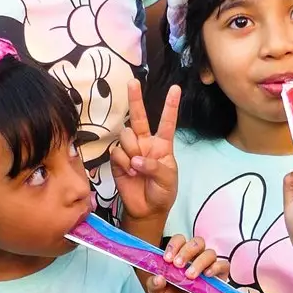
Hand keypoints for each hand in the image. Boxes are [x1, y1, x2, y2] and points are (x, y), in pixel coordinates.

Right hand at [110, 81, 179, 223]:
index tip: (175, 88)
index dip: (170, 106)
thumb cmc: (162, 192)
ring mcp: (130, 150)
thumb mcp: (168, 179)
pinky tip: (129, 172)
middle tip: (132, 82)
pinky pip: (117, 152)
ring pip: (126, 135)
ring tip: (137, 166)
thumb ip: (155, 166)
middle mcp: (145, 143)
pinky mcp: (117, 160)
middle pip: (139, 117)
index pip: (167, 122)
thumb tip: (136, 159)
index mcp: (162, 145)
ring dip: (131, 149)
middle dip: (135, 99)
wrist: (146, 210)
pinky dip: (123, 162)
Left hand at [147, 234, 223, 292]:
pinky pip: (223, 265)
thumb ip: (154, 284)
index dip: (174, 245)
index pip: (180, 240)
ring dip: (199, 262)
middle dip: (186, 251)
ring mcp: (207, 266)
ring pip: (209, 253)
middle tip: (177, 265)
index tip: (167, 259)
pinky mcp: (219, 277)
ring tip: (190, 276)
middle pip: (196, 242)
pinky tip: (207, 275)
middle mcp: (194, 258)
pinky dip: (216, 267)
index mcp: (179, 256)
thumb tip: (157, 277)